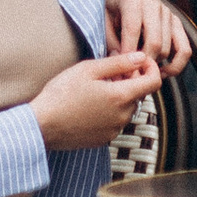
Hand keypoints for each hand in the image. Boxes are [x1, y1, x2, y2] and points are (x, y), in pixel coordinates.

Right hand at [35, 49, 161, 152]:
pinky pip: (115, 121)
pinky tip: (89, 105)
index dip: (151, 68)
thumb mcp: (89, 69)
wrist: (42, 125)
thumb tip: (141, 57)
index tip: (140, 62)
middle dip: (131, 80)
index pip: (154, 82)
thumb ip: (119, 62)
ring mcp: (114, 130)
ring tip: (95, 88)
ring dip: (119, 96)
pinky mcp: (104, 139)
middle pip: (139, 94)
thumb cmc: (62, 93)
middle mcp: (122, 116)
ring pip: (127, 108)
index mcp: (121, 96)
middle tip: (108, 71)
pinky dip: (110, 111)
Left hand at [105, 0, 190, 73]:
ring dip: (155, 65)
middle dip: (143, 64)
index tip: (122, 71)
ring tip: (142, 73)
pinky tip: (163, 71)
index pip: (133, 30)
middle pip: (154, 43)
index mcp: (133, 2)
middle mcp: (155, 6)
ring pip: (167, 49)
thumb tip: (122, 67)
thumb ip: (112, 42)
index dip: (128, 53)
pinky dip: (176, 64)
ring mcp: (168, 14)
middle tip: (132, 77)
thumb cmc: (114, 4)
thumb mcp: (105, 19)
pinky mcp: (177, 22)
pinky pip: (185, 49)